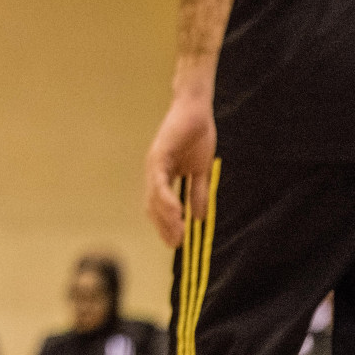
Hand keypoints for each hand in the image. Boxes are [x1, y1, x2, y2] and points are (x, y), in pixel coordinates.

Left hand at [145, 94, 217, 246]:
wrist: (196, 110)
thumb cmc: (196, 136)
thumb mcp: (200, 171)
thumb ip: (198, 192)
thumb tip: (199, 218)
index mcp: (163, 176)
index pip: (160, 207)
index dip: (166, 225)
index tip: (176, 242)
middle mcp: (154, 172)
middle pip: (153, 206)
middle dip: (164, 226)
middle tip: (176, 244)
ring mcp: (154, 164)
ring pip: (155, 197)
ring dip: (165, 218)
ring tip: (177, 235)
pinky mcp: (159, 154)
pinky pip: (160, 180)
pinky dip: (166, 197)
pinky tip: (176, 212)